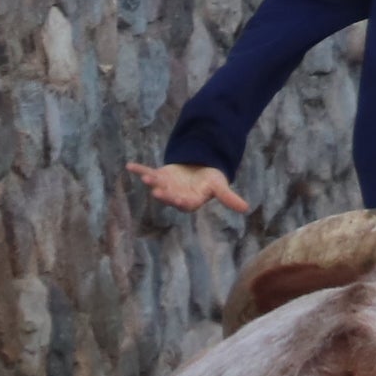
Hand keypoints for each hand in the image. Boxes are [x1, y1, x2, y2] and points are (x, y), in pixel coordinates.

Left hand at [127, 160, 253, 219]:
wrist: (197, 171)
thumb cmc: (210, 181)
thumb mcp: (220, 187)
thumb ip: (229, 198)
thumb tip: (246, 209)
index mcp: (190, 201)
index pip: (185, 203)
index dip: (182, 202)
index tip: (180, 199)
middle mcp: (175, 195)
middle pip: (169, 196)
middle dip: (163, 194)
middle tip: (157, 193)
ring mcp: (165, 186)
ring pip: (157, 185)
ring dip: (151, 181)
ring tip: (146, 178)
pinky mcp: (159, 176)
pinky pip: (147, 172)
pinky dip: (139, 170)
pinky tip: (129, 166)